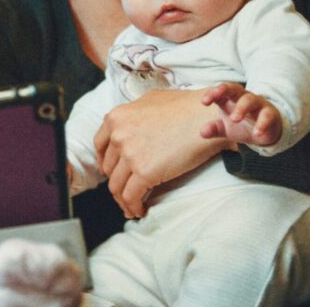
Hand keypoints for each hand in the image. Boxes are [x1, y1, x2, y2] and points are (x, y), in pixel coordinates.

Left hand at [93, 88, 232, 218]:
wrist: (209, 116)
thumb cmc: (187, 106)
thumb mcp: (152, 99)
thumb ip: (135, 112)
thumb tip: (133, 122)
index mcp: (117, 117)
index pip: (100, 145)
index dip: (105, 161)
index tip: (111, 171)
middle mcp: (118, 135)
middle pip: (109, 168)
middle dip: (117, 181)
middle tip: (126, 190)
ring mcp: (130, 154)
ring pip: (117, 185)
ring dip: (123, 199)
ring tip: (132, 207)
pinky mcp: (144, 172)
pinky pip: (131, 196)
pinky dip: (133, 207)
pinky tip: (140, 210)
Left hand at [200, 82, 282, 146]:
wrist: (265, 132)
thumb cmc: (242, 125)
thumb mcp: (226, 128)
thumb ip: (215, 129)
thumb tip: (202, 132)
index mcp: (231, 98)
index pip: (221, 91)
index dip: (212, 93)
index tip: (204, 102)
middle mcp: (244, 97)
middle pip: (235, 88)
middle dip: (225, 91)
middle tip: (215, 101)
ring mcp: (258, 104)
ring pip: (250, 100)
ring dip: (241, 108)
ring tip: (234, 119)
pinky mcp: (271, 114)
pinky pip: (267, 115)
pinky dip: (262, 124)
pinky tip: (257, 133)